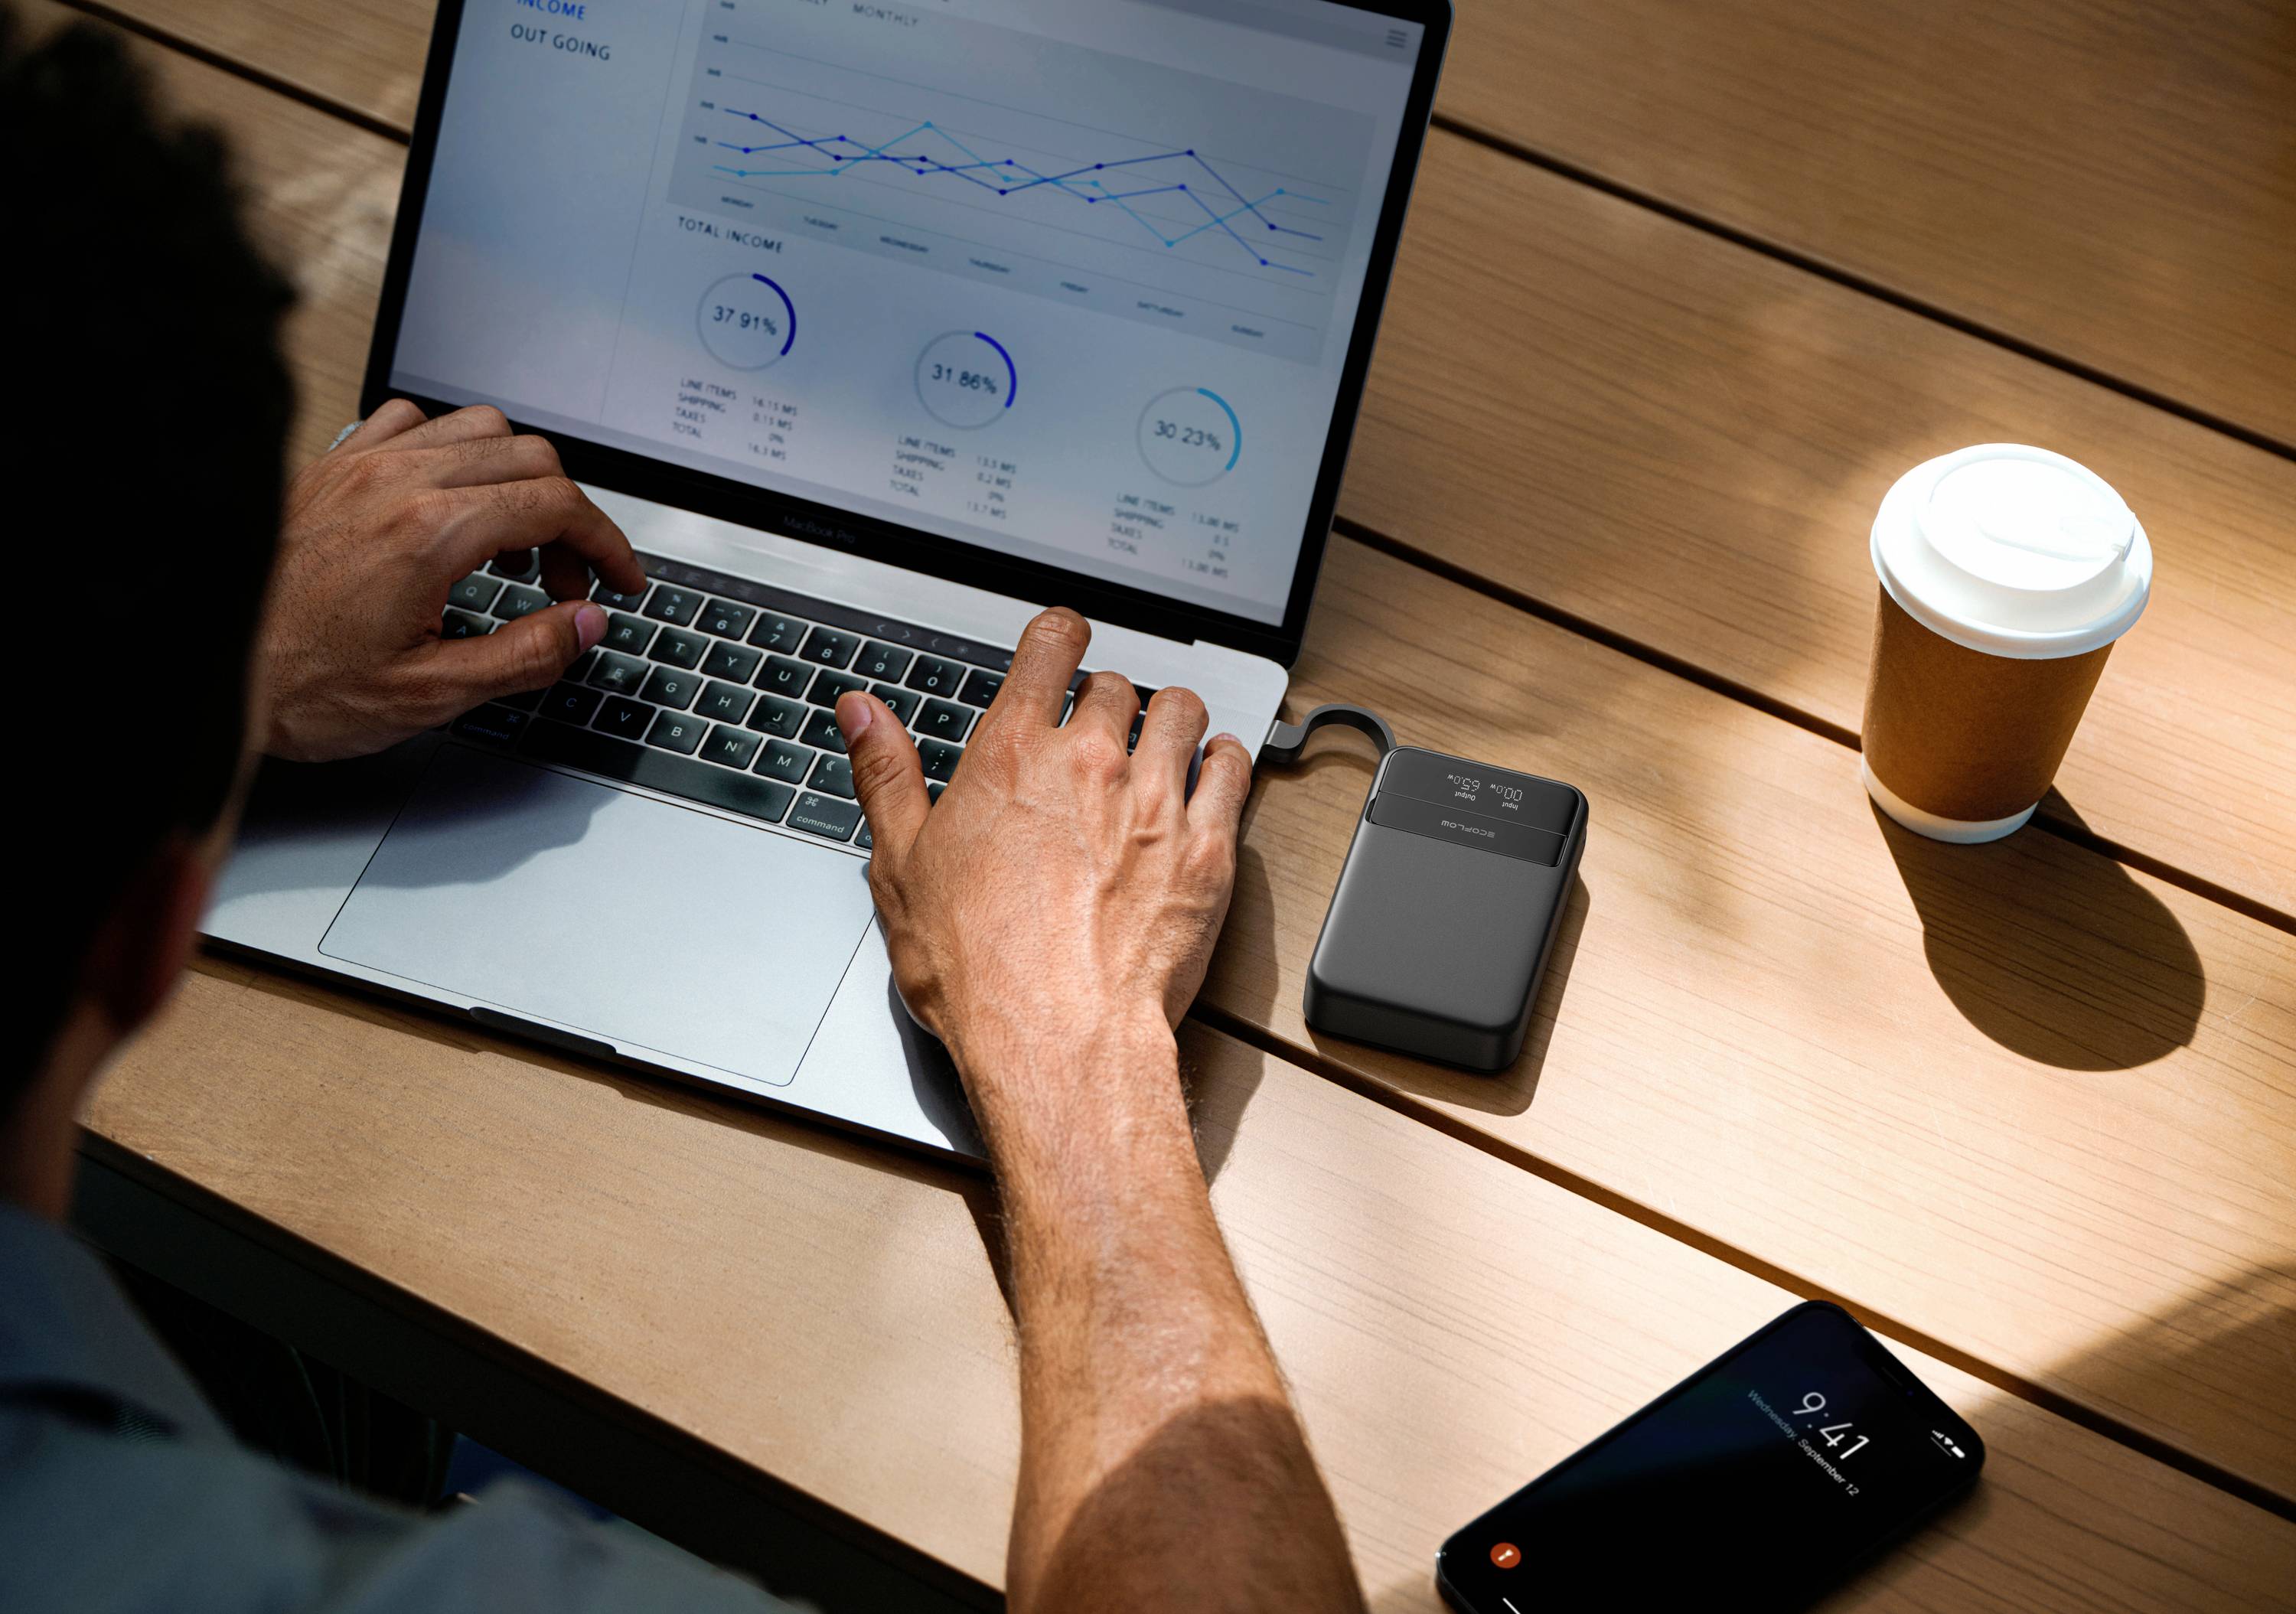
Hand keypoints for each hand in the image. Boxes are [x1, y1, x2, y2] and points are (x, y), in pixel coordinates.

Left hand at [259, 400, 645, 760]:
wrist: (207, 671)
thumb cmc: (298, 687)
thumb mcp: (431, 695)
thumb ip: (525, 654)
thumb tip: (586, 624)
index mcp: (429, 534)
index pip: (557, 504)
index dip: (608, 543)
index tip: (620, 578)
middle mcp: (396, 483)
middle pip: (531, 457)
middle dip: (571, 517)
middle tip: (567, 582)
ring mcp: (360, 466)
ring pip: (479, 427)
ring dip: (518, 478)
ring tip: (513, 542)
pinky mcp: (331, 468)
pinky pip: (412, 422)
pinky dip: (452, 451)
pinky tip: (449, 501)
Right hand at [834, 608, 1252, 1115]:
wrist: (1057, 1039)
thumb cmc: (977, 967)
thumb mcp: (901, 865)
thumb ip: (887, 774)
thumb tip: (862, 712)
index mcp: (1013, 754)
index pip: (1051, 646)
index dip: (1060, 634)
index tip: (1066, 642)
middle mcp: (1091, 762)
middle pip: (1116, 686)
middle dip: (1107, 701)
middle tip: (1099, 732)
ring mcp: (1156, 801)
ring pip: (1182, 713)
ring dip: (1170, 719)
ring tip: (1160, 742)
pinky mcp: (1207, 848)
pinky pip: (1232, 770)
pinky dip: (1223, 762)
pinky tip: (1210, 774)